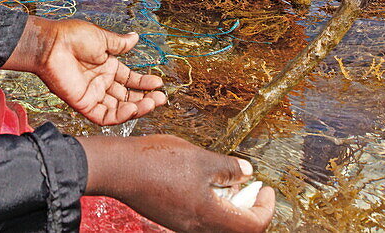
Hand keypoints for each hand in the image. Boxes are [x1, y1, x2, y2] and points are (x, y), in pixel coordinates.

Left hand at [3, 18, 165, 124]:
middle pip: (127, 96)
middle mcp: (101, 82)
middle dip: (145, 99)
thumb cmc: (72, 37)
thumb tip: (136, 37)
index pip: (130, 80)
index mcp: (106, 66)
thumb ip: (119, 44)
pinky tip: (132, 108)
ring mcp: (92, 94)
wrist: (51, 44)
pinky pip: (104, 116)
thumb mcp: (101, 38)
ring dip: (136, 108)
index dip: (144, 83)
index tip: (159, 83)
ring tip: (151, 104)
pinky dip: (119, 116)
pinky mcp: (83, 104)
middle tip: (160, 99)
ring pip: (118, 109)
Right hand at [80, 135, 275, 232]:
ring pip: (217, 222)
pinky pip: (199, 216)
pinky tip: (202, 178)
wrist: (118, 168)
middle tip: (249, 183)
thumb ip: (228, 167)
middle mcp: (196, 227)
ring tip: (224, 177)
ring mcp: (182, 223)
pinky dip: (210, 202)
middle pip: (236, 227)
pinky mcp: (171, 216)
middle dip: (248, 205)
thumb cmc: (156, 162)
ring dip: (228, 203)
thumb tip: (247, 172)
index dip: (265, 207)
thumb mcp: (201, 158)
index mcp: (209, 216)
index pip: (252, 225)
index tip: (266, 189)